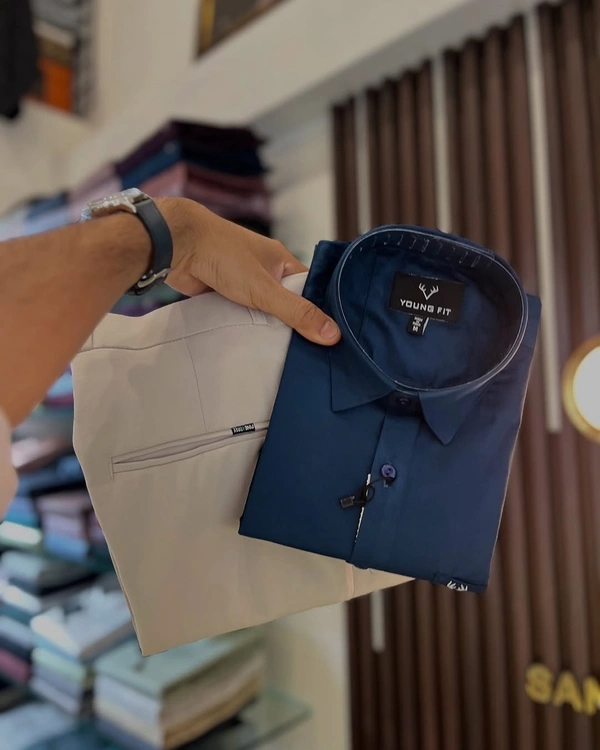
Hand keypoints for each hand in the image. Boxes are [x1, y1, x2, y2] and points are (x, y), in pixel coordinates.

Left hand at [159, 198, 340, 345]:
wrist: (176, 245)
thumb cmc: (223, 254)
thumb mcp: (265, 289)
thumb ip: (297, 312)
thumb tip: (332, 334)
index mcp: (281, 260)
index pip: (310, 289)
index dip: (319, 311)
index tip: (330, 337)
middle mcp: (264, 269)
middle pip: (286, 302)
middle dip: (291, 323)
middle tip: (305, 352)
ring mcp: (242, 281)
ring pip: (261, 310)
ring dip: (264, 326)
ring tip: (281, 355)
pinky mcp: (223, 292)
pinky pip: (240, 313)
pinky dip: (243, 326)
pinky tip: (251, 344)